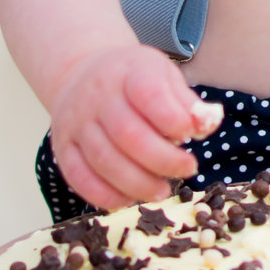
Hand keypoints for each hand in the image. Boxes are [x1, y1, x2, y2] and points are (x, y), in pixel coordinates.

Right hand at [48, 43, 222, 211]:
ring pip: (105, 161)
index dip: (173, 120)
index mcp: (128, 71)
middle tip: (186, 170)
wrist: (82, 73)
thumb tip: (207, 123)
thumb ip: (188, 102)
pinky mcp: (63, 146)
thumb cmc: (132, 80)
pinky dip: (106, 195)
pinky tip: (130, 198)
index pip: (150, 95)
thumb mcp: (164, 76)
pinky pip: (79, 178)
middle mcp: (97, 95)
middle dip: (163, 161)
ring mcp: (76, 122)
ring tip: (163, 190)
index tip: (190, 134)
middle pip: (129, 135)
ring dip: (139, 184)